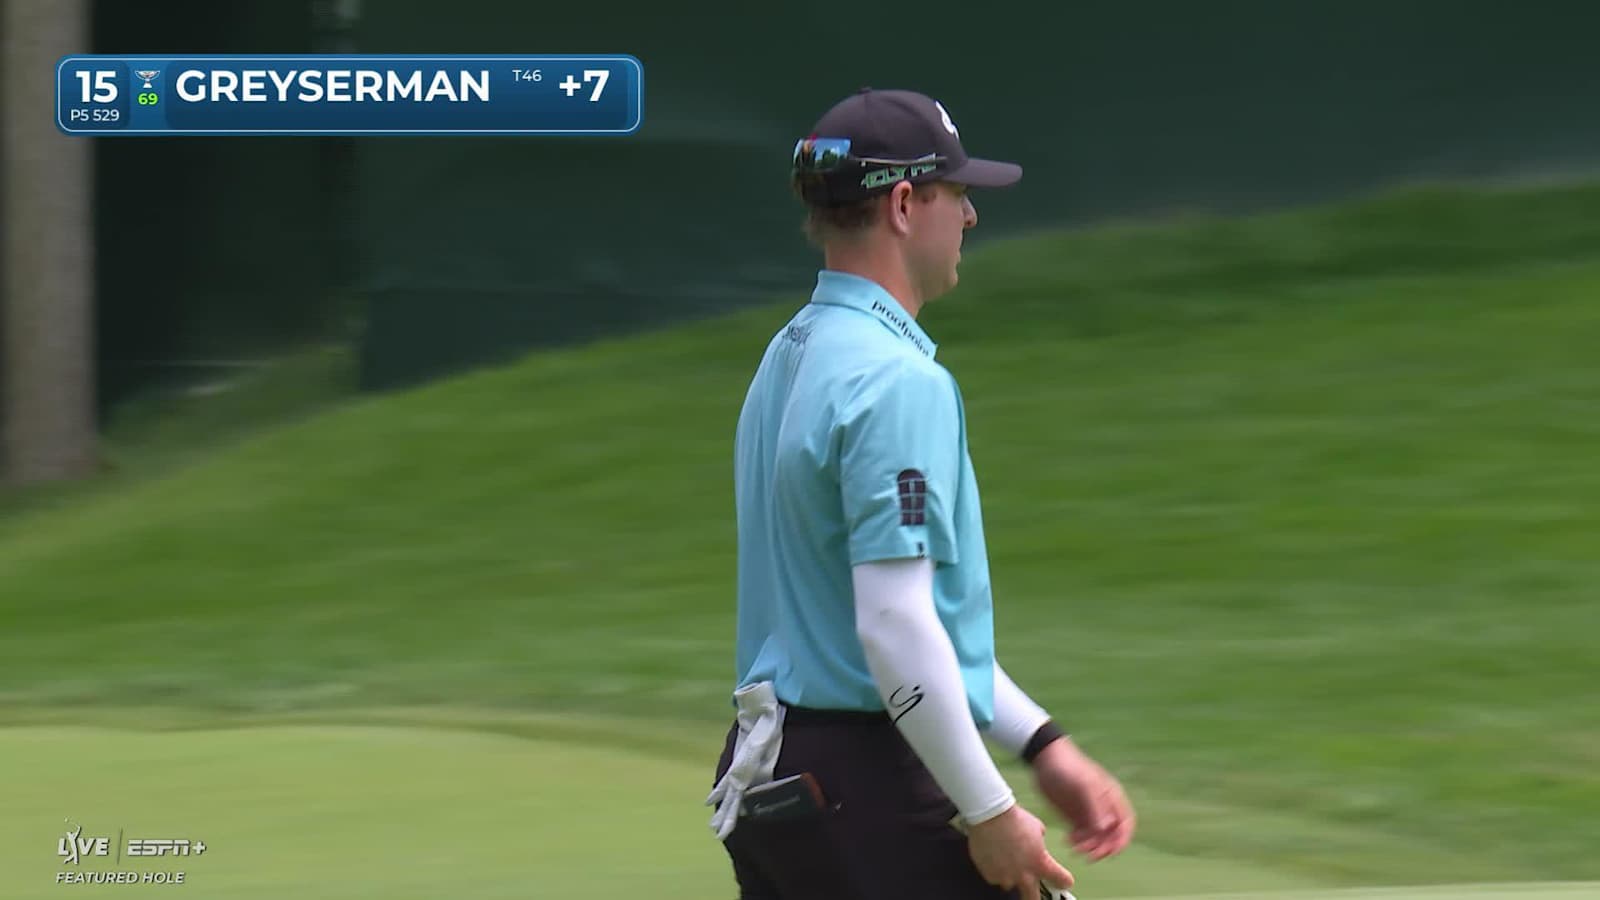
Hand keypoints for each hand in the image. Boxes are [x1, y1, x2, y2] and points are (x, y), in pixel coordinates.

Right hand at [965, 803, 1074, 896]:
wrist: (990, 814)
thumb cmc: (1014, 819)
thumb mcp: (1037, 828)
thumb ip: (1039, 843)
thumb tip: (1037, 844)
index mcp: (1041, 863)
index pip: (1063, 881)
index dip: (1064, 880)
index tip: (1062, 880)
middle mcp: (1024, 875)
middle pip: (1033, 899)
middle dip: (1035, 897)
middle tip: (1032, 891)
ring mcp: (1006, 877)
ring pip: (1010, 884)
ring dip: (1011, 876)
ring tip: (1005, 859)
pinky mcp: (990, 875)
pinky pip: (995, 877)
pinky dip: (996, 869)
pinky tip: (994, 855)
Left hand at [1031, 738, 1135, 860]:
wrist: (1044, 758)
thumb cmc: (1067, 767)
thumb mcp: (1082, 785)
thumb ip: (1095, 806)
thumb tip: (1106, 828)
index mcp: (1111, 797)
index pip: (1125, 824)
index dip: (1122, 840)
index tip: (1111, 852)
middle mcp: (1103, 807)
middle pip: (1110, 835)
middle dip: (1102, 847)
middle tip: (1089, 856)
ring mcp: (1088, 812)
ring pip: (1095, 838)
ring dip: (1088, 847)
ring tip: (1074, 847)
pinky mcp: (1074, 816)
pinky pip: (1081, 835)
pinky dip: (1078, 842)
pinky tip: (1067, 840)